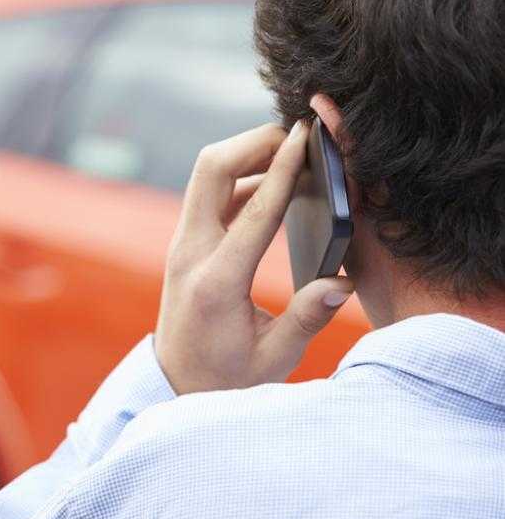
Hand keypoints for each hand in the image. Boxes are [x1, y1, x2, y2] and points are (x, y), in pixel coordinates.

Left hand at [154, 122, 353, 394]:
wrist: (174, 383)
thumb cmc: (227, 377)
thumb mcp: (274, 358)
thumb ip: (307, 318)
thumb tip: (343, 282)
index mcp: (217, 282)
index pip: (254, 211)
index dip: (282, 168)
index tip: (304, 135)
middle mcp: (191, 253)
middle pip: (211, 169)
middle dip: (253, 142)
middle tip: (297, 138)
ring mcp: (183, 245)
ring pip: (207, 175)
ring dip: (246, 154)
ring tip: (293, 155)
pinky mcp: (186, 243)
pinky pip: (209, 194)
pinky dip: (241, 177)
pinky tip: (275, 185)